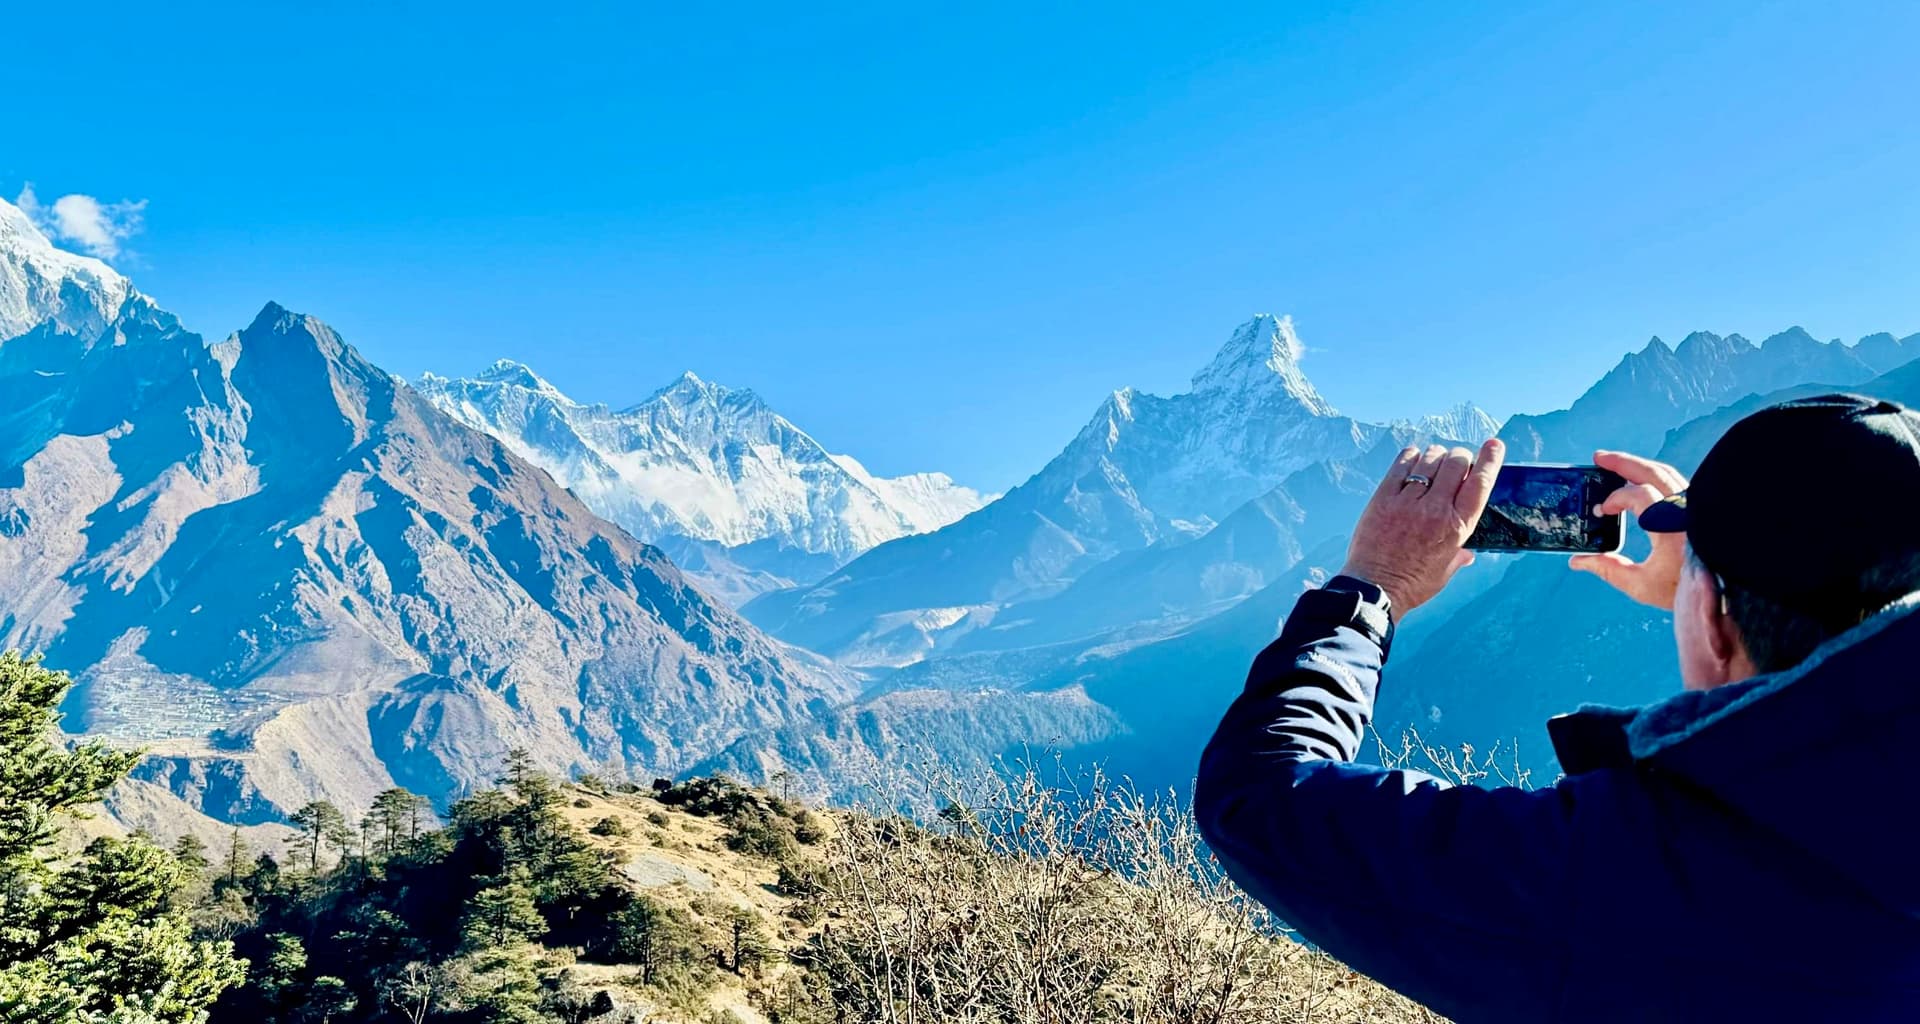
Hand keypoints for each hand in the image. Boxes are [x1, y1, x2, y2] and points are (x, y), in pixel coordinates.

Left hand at [1340, 439, 1504, 615]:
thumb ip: (1459, 556)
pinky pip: (1401, 464)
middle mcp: (1436, 509)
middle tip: (1456, 462)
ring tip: (1433, 463)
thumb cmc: (1412, 584)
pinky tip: (1412, 459)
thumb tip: (1468, 554)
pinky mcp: (1383, 498)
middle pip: (1457, 463)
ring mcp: (1408, 502)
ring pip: (1430, 459)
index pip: (1480, 483)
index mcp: (1458, 527)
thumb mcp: (1445, 571)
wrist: (1374, 589)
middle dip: (1460, 457)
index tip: (1494, 445)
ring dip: (1436, 455)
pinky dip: (1410, 456)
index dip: (1490, 460)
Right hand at [1568, 450, 1688, 609]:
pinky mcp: (1699, 507)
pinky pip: (1674, 482)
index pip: (1638, 495)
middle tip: (1598, 457)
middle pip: (1652, 472)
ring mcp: (1695, 506)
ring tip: (1615, 462)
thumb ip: (1608, 569)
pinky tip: (1640, 479)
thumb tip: (1579, 561)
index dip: (1615, 499)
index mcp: (1670, 528)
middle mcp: (1685, 511)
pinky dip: (1653, 475)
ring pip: (1665, 473)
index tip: (1601, 511)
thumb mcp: (1642, 585)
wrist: (1723, 591)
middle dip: (1622, 462)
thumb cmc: (1685, 590)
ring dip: (1638, 465)